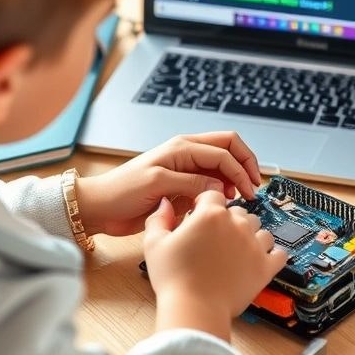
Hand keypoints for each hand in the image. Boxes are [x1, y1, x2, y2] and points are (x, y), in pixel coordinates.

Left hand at [76, 132, 261, 236]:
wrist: (101, 207)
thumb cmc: (122, 191)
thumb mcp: (158, 184)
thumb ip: (191, 183)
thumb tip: (220, 187)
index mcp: (182, 147)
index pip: (224, 151)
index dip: (240, 169)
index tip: (249, 191)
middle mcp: (187, 154)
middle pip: (229, 149)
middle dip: (245, 166)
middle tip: (253, 188)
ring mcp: (186, 169)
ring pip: (222, 165)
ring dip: (234, 178)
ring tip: (238, 199)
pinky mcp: (183, 185)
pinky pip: (211, 182)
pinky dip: (222, 190)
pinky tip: (222, 203)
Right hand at [144, 191, 287, 340]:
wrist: (194, 308)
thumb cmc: (172, 277)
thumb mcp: (154, 243)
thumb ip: (159, 218)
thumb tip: (166, 203)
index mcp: (211, 214)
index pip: (213, 196)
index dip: (205, 205)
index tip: (199, 217)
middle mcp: (237, 225)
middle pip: (239, 212)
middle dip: (228, 221)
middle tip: (216, 239)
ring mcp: (254, 245)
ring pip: (261, 230)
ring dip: (251, 235)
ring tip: (238, 250)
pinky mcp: (266, 267)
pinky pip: (280, 253)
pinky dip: (273, 255)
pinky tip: (261, 259)